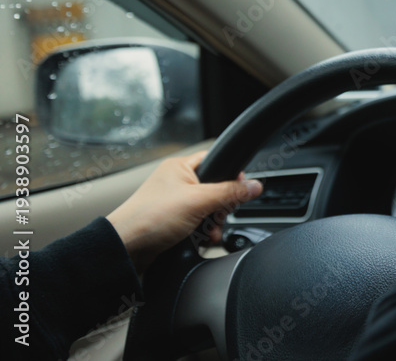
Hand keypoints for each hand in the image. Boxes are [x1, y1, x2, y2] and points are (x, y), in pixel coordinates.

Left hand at [106, 151, 261, 271]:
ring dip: (213, 223)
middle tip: (218, 214)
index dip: (230, 174)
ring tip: (209, 232)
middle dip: (221, 207)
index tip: (240, 188)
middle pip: (216, 189)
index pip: (215, 160)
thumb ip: (230, 192)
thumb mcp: (198, 200)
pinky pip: (198, 224)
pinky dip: (203, 233)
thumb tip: (255, 185)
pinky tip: (202, 240)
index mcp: (179, 167)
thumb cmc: (150, 217)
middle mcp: (177, 183)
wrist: (126, 248)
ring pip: (208, 209)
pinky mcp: (173, 223)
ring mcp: (175, 204)